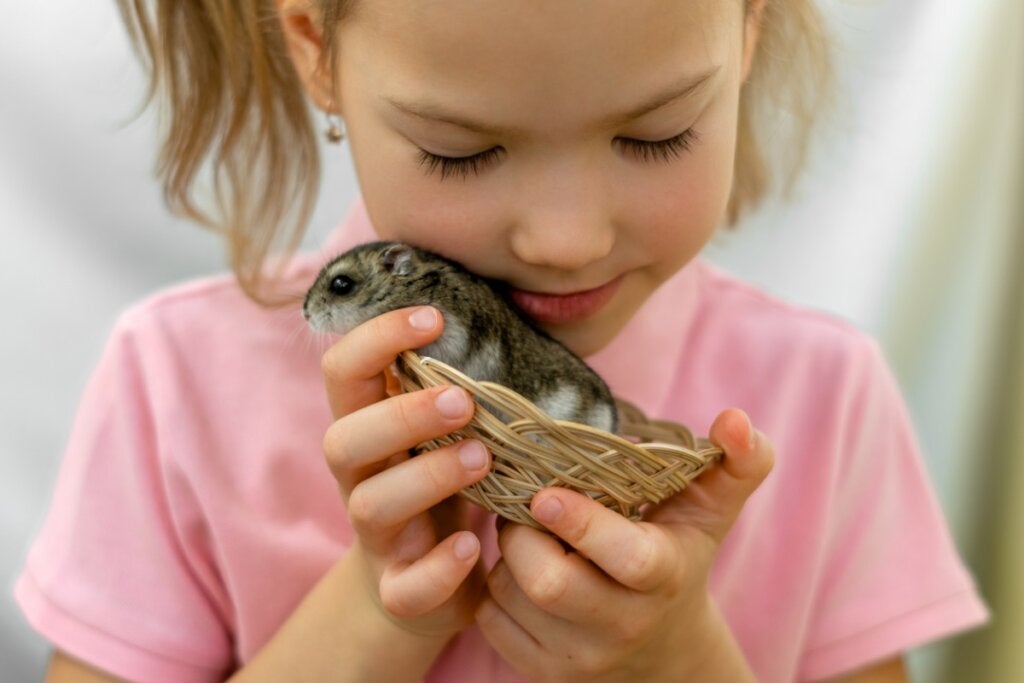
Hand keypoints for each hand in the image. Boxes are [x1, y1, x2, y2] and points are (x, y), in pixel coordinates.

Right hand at [320, 306, 491, 638]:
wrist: (422, 590)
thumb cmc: (440, 490)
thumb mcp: (438, 435)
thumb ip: (446, 387)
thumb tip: (495, 314)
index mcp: (367, 430)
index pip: (342, 372)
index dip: (375, 339)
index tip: (433, 318)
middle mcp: (361, 480)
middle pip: (343, 439)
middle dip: (400, 414)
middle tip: (463, 402)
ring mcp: (377, 538)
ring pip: (372, 505)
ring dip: (427, 476)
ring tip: (483, 459)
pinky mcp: (401, 591)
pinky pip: (406, 586)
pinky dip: (439, 566)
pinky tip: (473, 545)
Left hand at [475, 409, 772, 681]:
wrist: (664, 652)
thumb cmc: (681, 556)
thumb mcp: (712, 511)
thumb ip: (739, 461)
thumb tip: (736, 419)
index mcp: (665, 576)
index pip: (625, 558)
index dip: (582, 524)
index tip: (547, 492)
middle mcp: (624, 625)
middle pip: (550, 583)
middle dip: (522, 534)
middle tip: (525, 504)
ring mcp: (582, 657)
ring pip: (511, 597)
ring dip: (505, 555)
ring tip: (527, 534)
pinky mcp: (543, 672)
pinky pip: (491, 620)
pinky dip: (493, 587)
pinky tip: (519, 569)